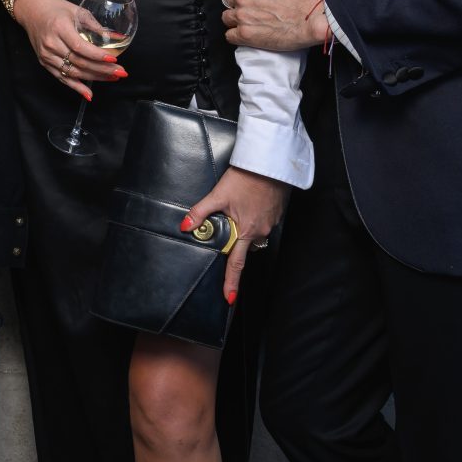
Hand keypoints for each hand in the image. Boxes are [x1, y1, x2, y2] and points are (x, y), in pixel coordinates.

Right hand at [12, 0, 126, 100]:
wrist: (31, 10)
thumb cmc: (56, 8)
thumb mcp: (77, 11)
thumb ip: (96, 26)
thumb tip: (119, 38)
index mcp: (59, 28)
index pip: (80, 47)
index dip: (97, 55)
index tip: (113, 59)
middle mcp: (51, 44)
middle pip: (79, 62)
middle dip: (102, 69)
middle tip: (120, 71)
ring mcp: (46, 55)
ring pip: (73, 72)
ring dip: (94, 78)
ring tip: (112, 78)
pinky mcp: (44, 62)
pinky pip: (62, 78)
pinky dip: (76, 87)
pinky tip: (89, 94)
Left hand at [181, 165, 289, 303]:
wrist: (270, 163)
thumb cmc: (246, 177)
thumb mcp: (218, 195)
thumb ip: (200, 212)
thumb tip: (186, 226)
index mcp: (246, 230)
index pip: (236, 263)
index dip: (231, 281)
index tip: (229, 298)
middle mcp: (260, 231)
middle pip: (243, 247)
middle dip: (235, 244)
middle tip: (230, 224)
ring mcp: (270, 223)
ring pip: (252, 235)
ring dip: (244, 229)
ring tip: (239, 208)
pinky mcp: (275, 214)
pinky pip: (261, 224)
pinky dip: (253, 219)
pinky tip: (249, 204)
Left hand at [223, 0, 328, 52]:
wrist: (314, 19)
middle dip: (236, 2)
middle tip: (249, 6)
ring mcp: (243, 17)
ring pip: (226, 17)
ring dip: (235, 19)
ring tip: (248, 20)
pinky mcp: (246, 35)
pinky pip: (230, 36)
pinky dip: (236, 35)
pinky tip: (246, 34)